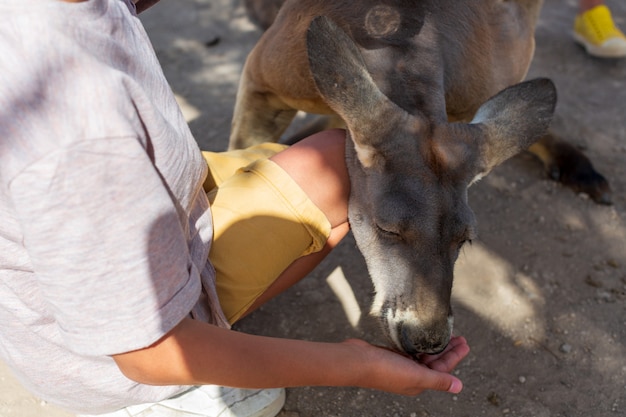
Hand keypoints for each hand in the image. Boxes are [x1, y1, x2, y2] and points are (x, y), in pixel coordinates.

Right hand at [343, 335, 469, 395]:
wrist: (357, 361)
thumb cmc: (385, 370)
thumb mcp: (417, 375)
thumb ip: (438, 380)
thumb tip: (459, 387)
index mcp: (419, 382)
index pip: (443, 369)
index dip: (455, 356)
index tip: (465, 343)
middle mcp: (412, 374)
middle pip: (435, 361)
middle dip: (448, 349)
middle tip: (460, 336)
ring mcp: (402, 364)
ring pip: (424, 354)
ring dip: (435, 344)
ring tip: (446, 333)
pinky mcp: (392, 354)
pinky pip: (412, 348)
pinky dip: (420, 342)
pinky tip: (424, 334)